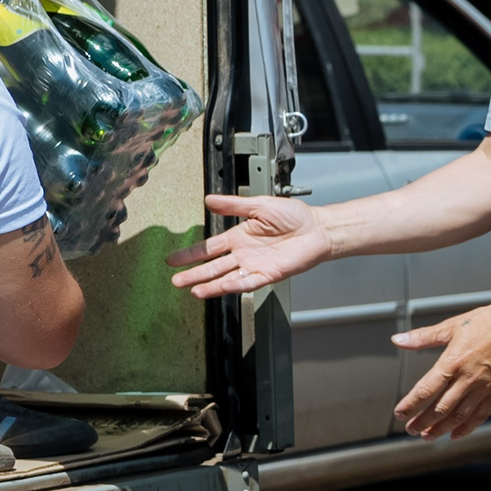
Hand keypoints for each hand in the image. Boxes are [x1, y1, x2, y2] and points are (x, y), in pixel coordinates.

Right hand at [167, 194, 332, 296]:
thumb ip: (234, 205)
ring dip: (209, 285)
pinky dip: (235, 286)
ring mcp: (255, 265)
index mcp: (239, 236)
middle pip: (213, 266)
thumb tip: (209, 200)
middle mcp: (244, 254)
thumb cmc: (294, 215)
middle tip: (175, 280)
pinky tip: (221, 288)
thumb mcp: (259, 205)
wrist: (318, 228)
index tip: (173, 259)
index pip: (210, 247)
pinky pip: (248, 282)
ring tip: (192, 290)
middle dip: (193, 274)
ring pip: (227, 278)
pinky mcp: (269, 274)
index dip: (191, 254)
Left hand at [393, 298, 490, 438]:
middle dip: (422, 422)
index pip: (425, 390)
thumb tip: (398, 340)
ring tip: (427, 435)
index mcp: (453, 361)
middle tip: (410, 429)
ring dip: (441, 429)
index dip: (410, 405)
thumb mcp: (452, 326)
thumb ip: (423, 337)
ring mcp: (483, 387)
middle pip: (440, 408)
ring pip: (458, 416)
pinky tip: (455, 434)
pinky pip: (480, 415)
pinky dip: (466, 428)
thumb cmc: (487, 321)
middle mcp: (467, 378)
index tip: (399, 413)